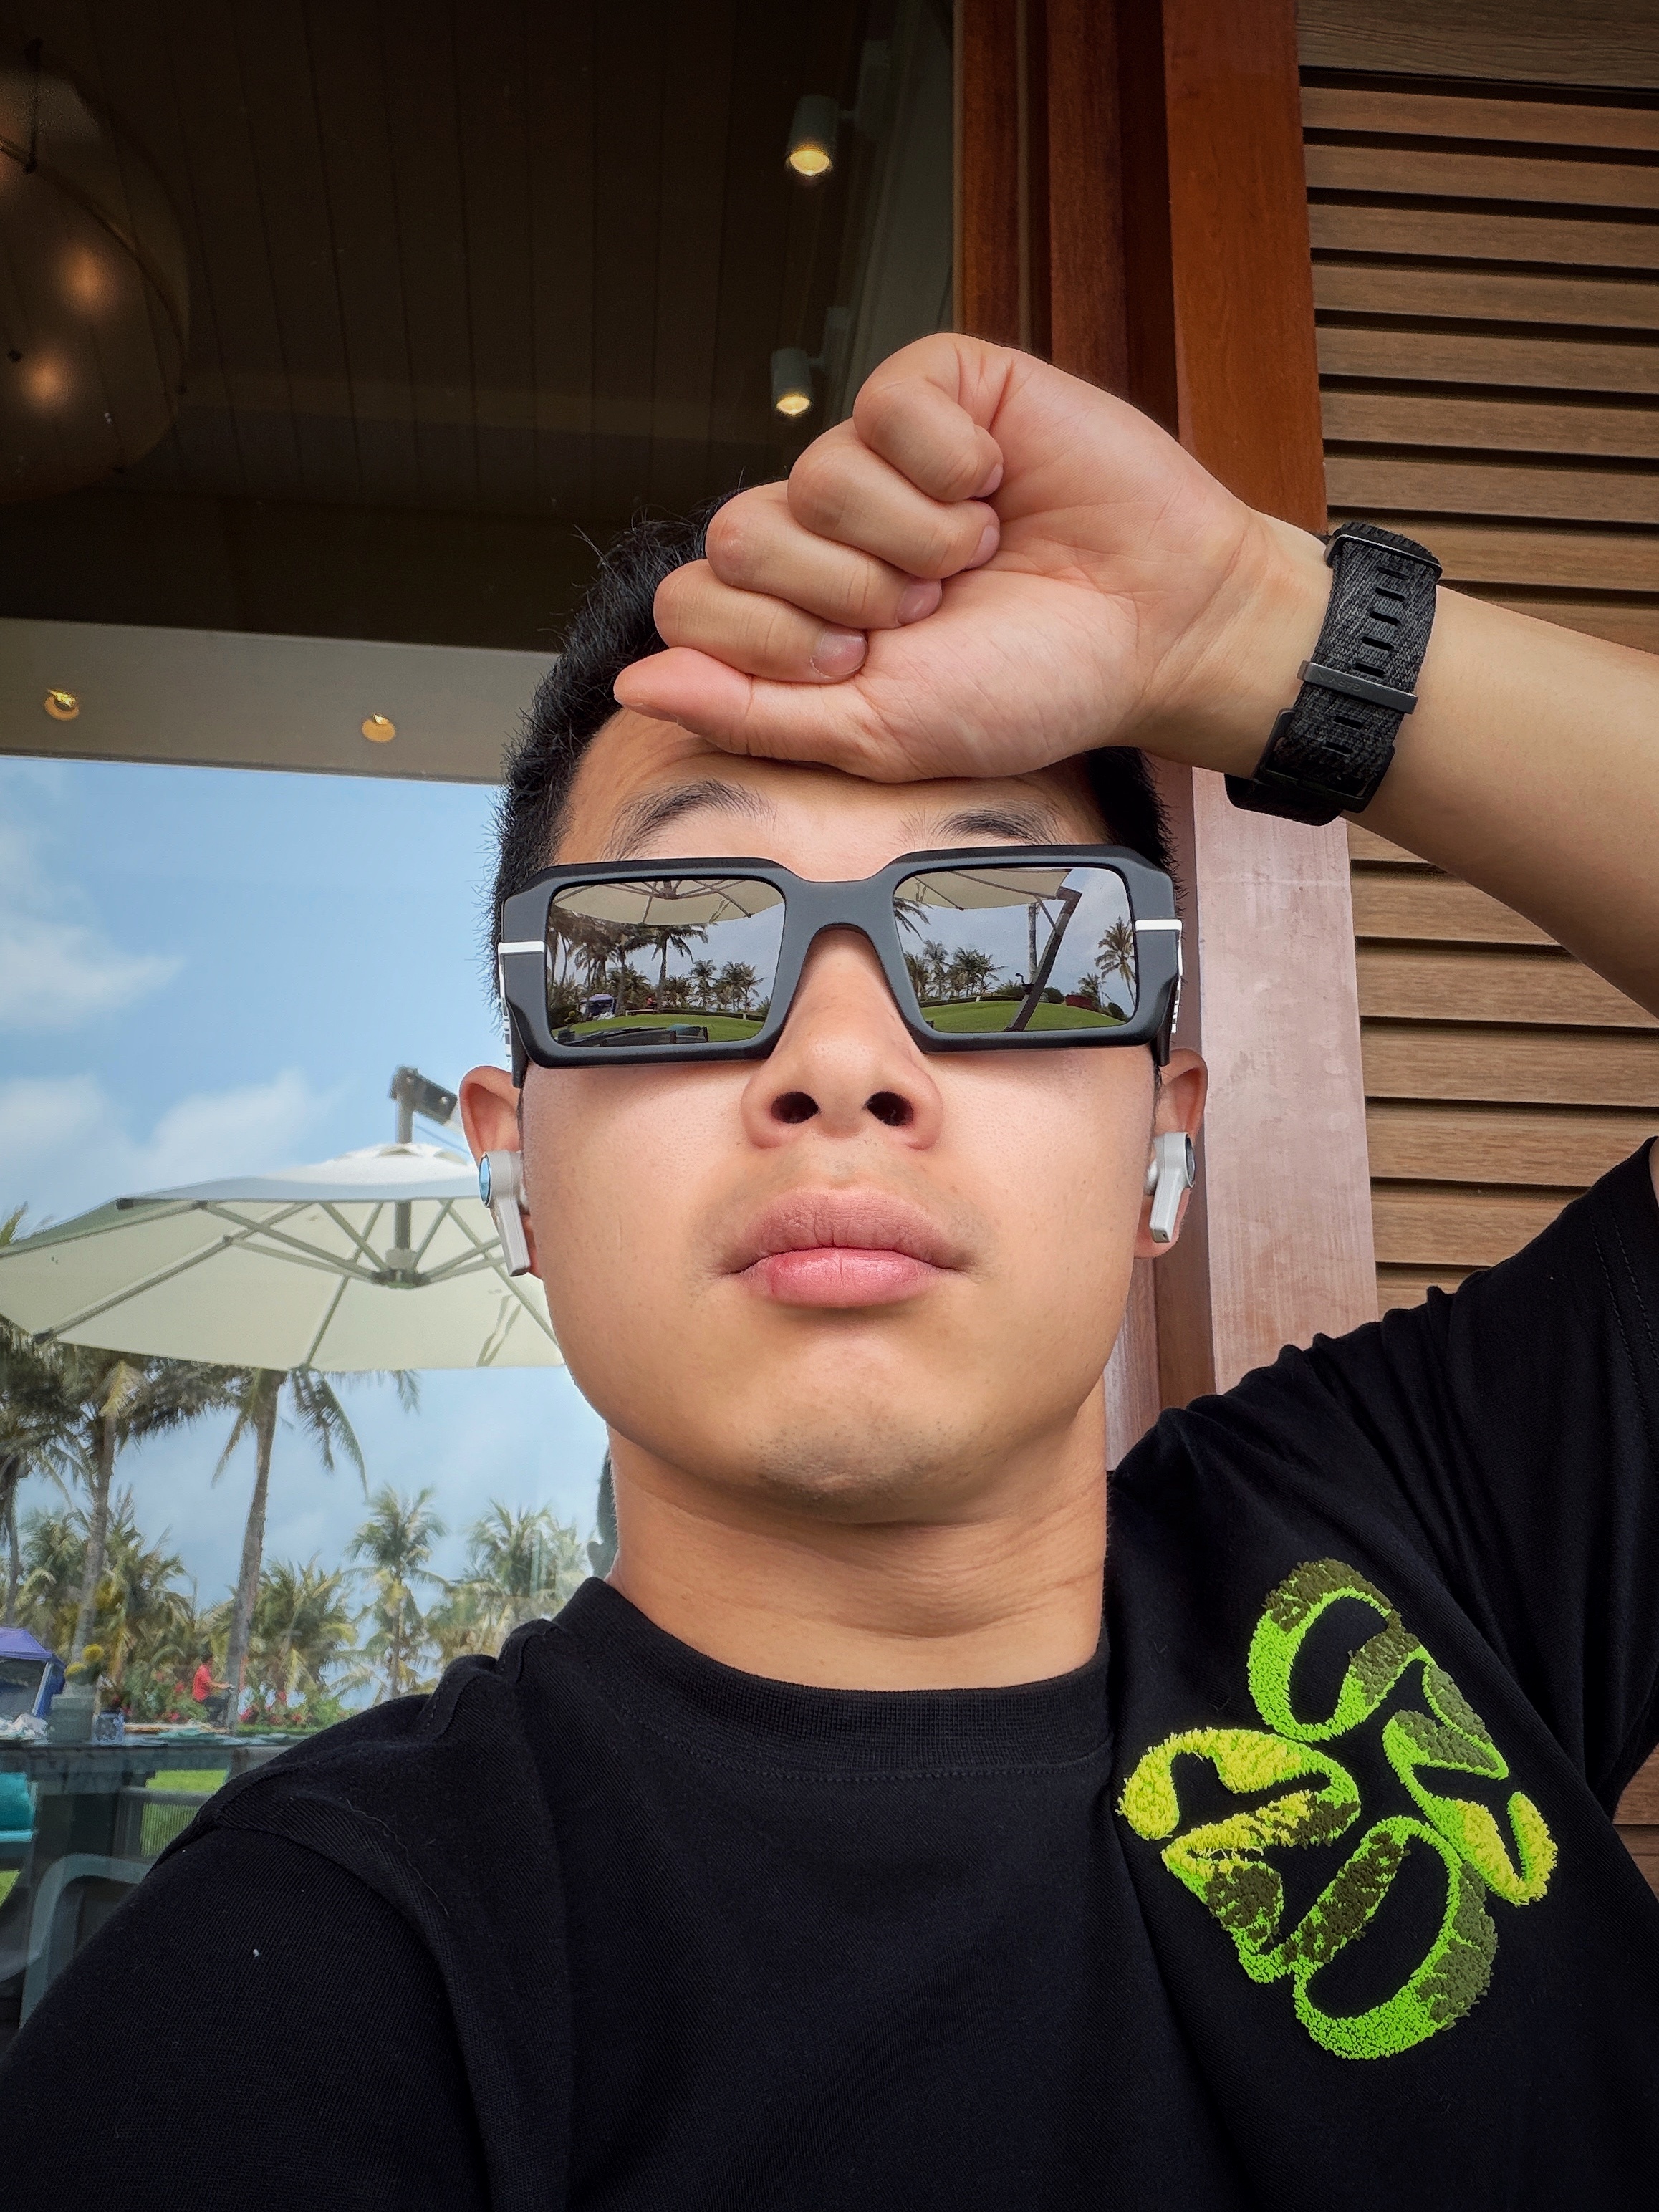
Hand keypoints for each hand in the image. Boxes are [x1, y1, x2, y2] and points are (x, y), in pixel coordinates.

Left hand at [614, 334, 1329, 783]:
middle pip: (736, 535)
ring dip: (910, 536)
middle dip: (840, 593)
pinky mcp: (936, 389)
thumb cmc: (1030, 688)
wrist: (1156, 630)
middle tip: (925, 611)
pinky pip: (884, 401)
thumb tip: (633, 683)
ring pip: (814, 473)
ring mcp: (875, 455)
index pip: (695, 605)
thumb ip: (751, 714)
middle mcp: (822, 530)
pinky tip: (996, 484)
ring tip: (977, 553)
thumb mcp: (880, 735)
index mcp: (796, 613)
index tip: (861, 665)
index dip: (767, 640)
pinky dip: (947, 460)